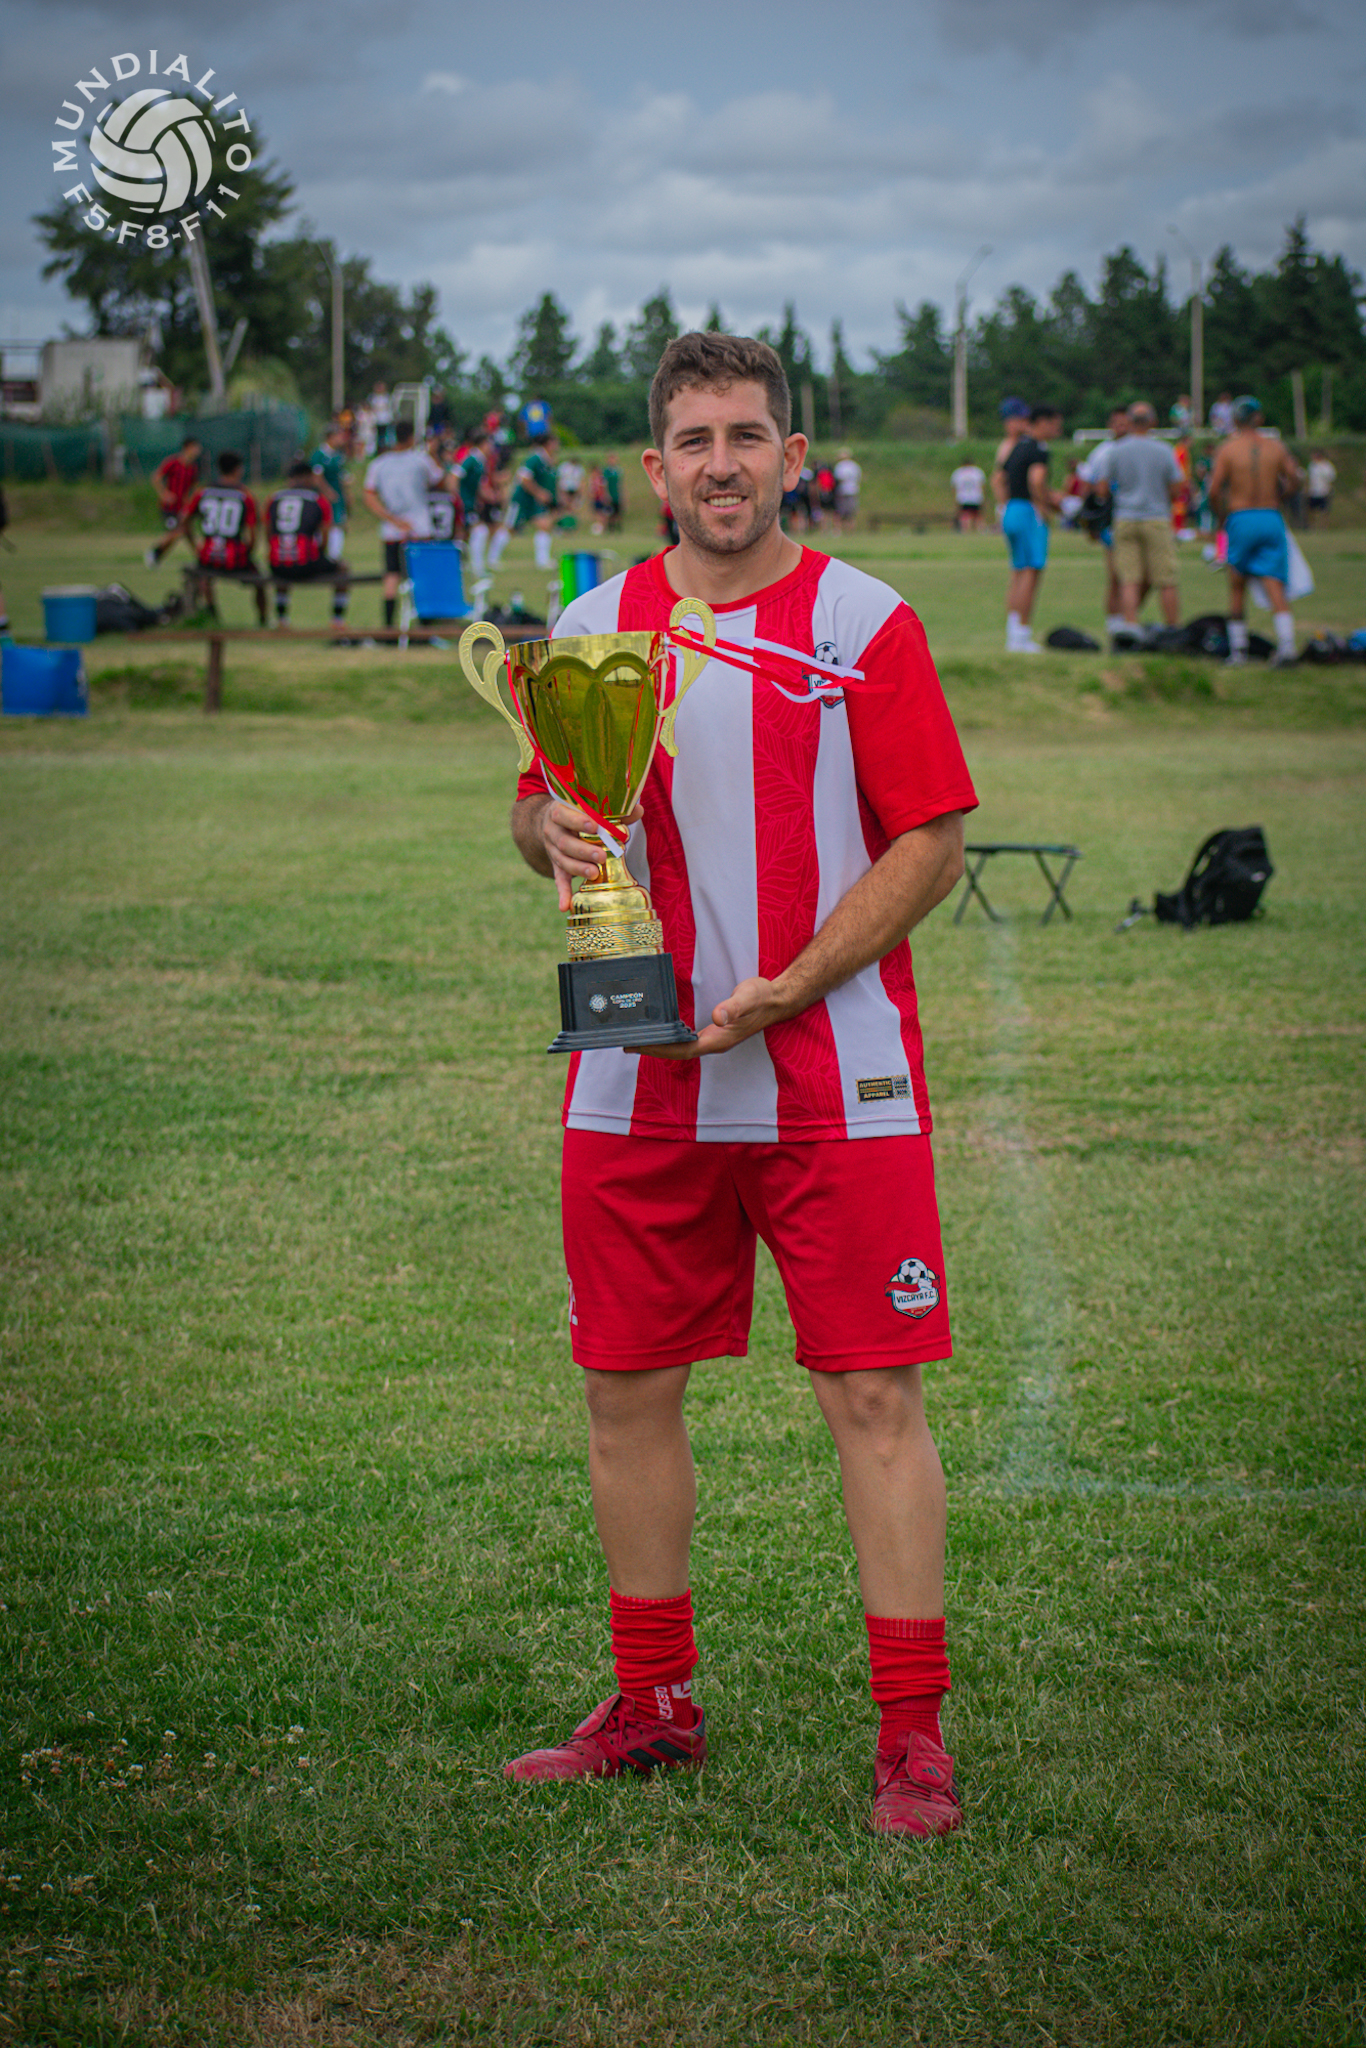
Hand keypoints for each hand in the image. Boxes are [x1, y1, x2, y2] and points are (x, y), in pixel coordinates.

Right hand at [540, 798, 640, 911]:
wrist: (553, 823)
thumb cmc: (580, 813)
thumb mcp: (590, 808)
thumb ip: (614, 810)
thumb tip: (638, 810)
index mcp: (560, 811)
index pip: (563, 815)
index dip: (577, 821)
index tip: (595, 826)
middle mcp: (553, 831)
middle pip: (564, 842)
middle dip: (583, 850)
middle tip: (601, 856)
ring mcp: (553, 850)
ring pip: (561, 860)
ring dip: (577, 868)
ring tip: (594, 874)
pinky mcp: (556, 865)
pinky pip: (558, 880)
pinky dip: (562, 893)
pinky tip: (564, 905)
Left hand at [632, 976, 789, 1059]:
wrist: (777, 998)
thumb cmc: (762, 997)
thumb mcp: (747, 997)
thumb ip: (733, 1008)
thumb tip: (718, 1017)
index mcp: (718, 1040)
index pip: (682, 1050)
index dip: (659, 1049)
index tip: (638, 1046)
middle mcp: (715, 1043)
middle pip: (678, 1052)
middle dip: (654, 1049)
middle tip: (628, 1043)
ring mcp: (715, 1039)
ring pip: (682, 1047)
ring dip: (661, 1045)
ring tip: (640, 1040)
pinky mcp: (716, 1032)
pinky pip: (688, 1039)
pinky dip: (673, 1037)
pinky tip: (664, 1031)